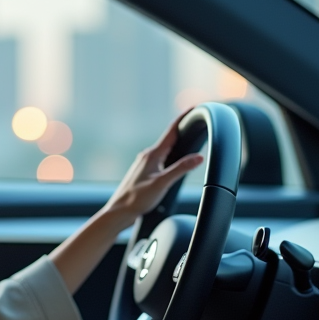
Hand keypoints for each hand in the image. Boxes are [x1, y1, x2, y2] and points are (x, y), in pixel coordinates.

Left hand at [101, 110, 203, 226]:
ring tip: (188, 140)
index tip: (192, 108)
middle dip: (182, 131)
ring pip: (165, 150)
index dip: (182, 118)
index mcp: (152, 154)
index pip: (171, 131)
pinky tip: (173, 163)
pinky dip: (170, 157)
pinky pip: (161, 159)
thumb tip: (199, 157)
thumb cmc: (137, 198)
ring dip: (176, 145)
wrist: (119, 211)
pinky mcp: (144, 172)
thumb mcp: (162, 183)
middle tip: (194, 124)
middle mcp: (148, 156)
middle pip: (169, 139)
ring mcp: (145, 164)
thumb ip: (181, 169)